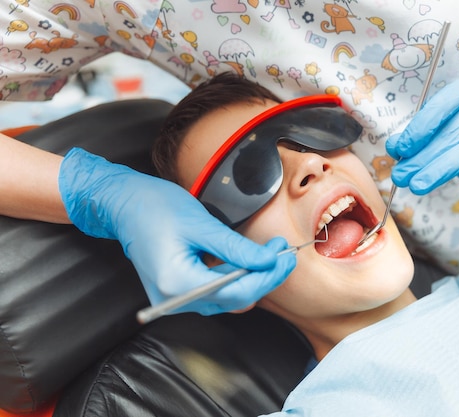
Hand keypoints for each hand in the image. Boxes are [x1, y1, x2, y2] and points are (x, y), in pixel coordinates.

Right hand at [58, 148, 295, 314]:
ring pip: (227, 298)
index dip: (267, 276)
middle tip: (283, 253)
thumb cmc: (154, 209)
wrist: (123, 205)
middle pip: (234, 299)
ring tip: (271, 255)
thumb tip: (267, 261)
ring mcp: (174, 299)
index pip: (236, 292)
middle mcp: (174, 300)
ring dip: (252, 278)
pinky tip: (249, 262)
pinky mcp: (177, 291)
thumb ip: (236, 248)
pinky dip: (235, 279)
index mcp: (177, 284)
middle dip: (264, 277)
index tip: (285, 256)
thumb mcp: (202, 225)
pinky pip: (215, 292)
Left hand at [386, 74, 458, 194]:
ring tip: (416, 184)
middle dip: (422, 158)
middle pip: (452, 133)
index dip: (419, 129)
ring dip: (439, 170)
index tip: (400, 150)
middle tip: (401, 176)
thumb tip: (394, 147)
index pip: (441, 106)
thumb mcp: (439, 127)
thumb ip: (418, 135)